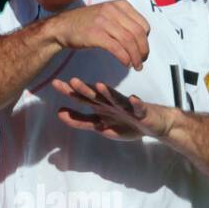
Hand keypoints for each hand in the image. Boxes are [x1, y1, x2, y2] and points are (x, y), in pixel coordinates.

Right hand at [47, 0, 149, 69]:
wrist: (62, 26)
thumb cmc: (86, 23)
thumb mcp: (107, 14)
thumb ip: (123, 21)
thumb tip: (141, 37)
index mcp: (119, 5)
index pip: (143, 24)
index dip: (146, 40)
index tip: (142, 50)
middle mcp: (113, 10)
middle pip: (138, 33)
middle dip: (143, 50)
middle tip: (142, 61)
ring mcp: (104, 21)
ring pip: (129, 41)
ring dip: (136, 57)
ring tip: (136, 66)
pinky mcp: (96, 34)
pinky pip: (117, 48)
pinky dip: (125, 58)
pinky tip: (126, 64)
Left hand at [52, 77, 173, 140]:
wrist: (153, 124)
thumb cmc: (126, 123)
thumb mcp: (100, 126)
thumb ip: (80, 121)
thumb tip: (58, 112)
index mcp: (101, 105)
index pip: (83, 97)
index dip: (70, 92)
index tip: (55, 83)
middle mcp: (112, 102)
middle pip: (96, 95)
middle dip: (85, 88)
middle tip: (72, 81)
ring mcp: (127, 106)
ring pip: (116, 98)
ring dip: (108, 92)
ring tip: (99, 86)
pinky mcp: (142, 111)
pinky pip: (139, 107)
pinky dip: (135, 103)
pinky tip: (132, 99)